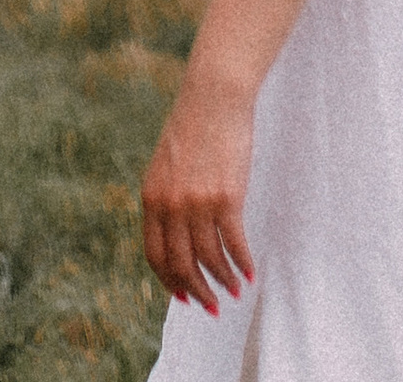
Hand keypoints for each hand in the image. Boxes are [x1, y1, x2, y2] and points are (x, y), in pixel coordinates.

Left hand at [141, 68, 256, 314]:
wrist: (214, 96)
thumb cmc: (193, 126)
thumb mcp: (167, 164)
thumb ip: (167, 198)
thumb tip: (178, 235)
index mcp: (151, 197)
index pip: (155, 255)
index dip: (170, 280)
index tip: (184, 295)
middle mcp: (170, 205)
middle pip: (182, 264)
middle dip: (198, 291)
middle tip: (212, 307)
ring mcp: (198, 203)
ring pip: (210, 259)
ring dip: (223, 281)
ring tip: (235, 290)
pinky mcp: (227, 198)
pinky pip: (233, 243)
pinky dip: (242, 263)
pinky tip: (250, 273)